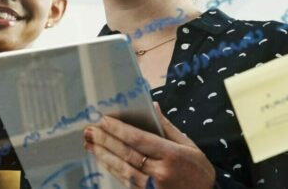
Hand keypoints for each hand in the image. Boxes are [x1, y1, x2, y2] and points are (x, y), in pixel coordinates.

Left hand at [84, 103, 214, 188]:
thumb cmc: (198, 170)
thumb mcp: (189, 145)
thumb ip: (167, 126)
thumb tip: (152, 105)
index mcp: (172, 154)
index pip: (139, 139)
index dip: (118, 129)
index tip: (103, 120)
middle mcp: (161, 171)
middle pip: (126, 153)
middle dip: (105, 141)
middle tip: (89, 130)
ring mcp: (153, 186)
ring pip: (122, 168)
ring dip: (104, 155)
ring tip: (89, 144)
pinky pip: (126, 181)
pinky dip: (113, 169)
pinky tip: (103, 160)